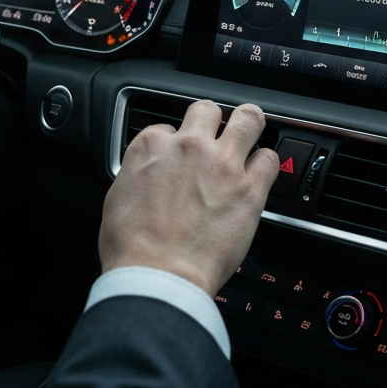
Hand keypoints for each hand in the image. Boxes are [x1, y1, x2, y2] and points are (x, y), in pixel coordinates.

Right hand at [98, 100, 278, 296]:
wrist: (158, 277)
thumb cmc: (132, 248)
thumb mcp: (116, 198)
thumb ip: (137, 175)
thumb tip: (146, 176)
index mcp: (151, 147)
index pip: (167, 126)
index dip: (174, 142)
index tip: (178, 157)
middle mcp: (188, 146)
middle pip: (207, 111)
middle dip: (211, 121)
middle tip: (215, 135)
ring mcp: (222, 163)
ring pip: (248, 119)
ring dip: (249, 125)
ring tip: (250, 133)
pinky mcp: (249, 188)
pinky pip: (270, 158)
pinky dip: (266, 163)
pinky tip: (260, 172)